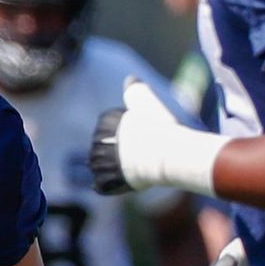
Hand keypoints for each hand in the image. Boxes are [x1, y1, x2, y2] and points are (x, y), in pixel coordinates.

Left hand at [89, 78, 223, 196]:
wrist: (168, 153)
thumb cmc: (161, 127)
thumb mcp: (148, 102)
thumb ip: (135, 90)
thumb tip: (130, 79)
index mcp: (104, 121)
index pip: (107, 131)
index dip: (124, 138)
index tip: (139, 138)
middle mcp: (97, 141)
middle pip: (103, 149)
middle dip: (115, 154)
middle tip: (139, 156)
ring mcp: (99, 162)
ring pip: (99, 168)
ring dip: (111, 170)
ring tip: (131, 169)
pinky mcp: (104, 181)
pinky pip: (100, 186)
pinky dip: (108, 186)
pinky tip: (121, 182)